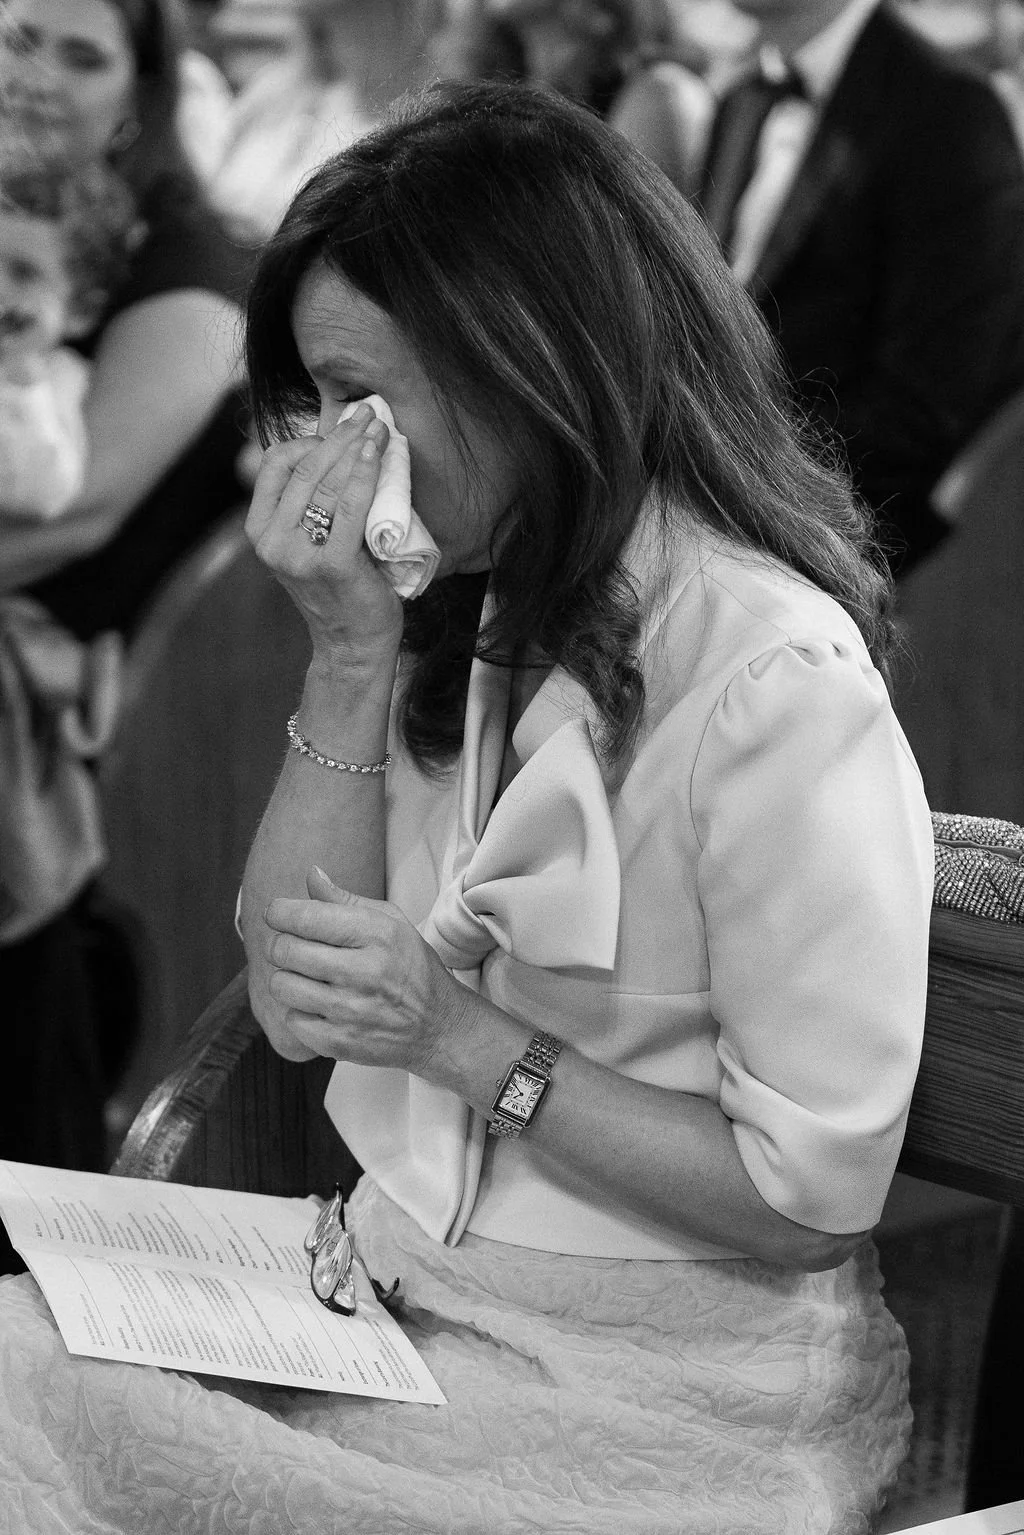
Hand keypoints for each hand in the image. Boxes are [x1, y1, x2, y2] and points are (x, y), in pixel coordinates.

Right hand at [245, 403, 401, 662]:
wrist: (353, 645)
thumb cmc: (341, 589)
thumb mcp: (310, 542)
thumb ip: (308, 505)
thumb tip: (334, 446)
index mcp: (259, 531)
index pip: (275, 464)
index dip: (309, 439)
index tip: (342, 429)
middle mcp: (270, 541)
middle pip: (304, 468)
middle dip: (339, 435)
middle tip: (368, 414)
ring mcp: (298, 554)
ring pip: (327, 482)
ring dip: (356, 447)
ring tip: (380, 427)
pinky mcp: (332, 565)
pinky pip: (350, 506)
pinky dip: (365, 473)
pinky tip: (377, 452)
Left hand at [263, 866, 471, 1077]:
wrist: (439, 1027)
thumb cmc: (411, 968)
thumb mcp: (390, 923)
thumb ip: (345, 899)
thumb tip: (310, 874)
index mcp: (377, 934)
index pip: (307, 916)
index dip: (280, 912)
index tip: (277, 913)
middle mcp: (365, 972)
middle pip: (286, 950)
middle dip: (281, 944)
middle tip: (292, 947)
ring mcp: (351, 1011)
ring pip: (281, 985)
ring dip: (287, 978)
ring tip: (306, 977)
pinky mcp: (340, 1042)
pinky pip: (291, 1020)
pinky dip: (299, 1011)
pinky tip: (320, 1006)